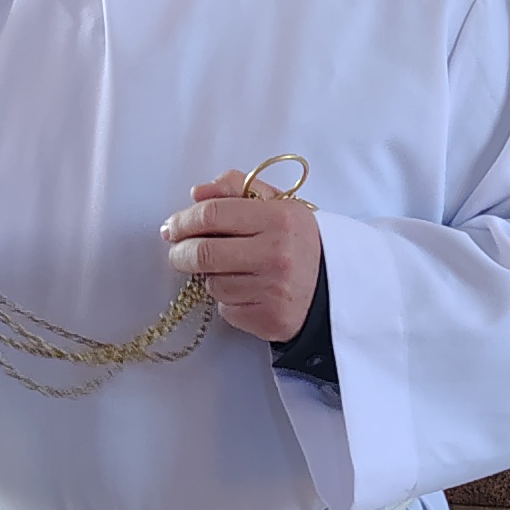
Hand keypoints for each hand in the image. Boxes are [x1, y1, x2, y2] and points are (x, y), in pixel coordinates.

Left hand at [163, 171, 322, 344]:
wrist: (337, 288)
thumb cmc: (300, 242)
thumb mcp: (278, 205)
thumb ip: (237, 189)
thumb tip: (197, 193)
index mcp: (280, 218)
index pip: (212, 214)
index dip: (184, 220)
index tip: (172, 226)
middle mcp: (277, 254)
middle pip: (203, 253)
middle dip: (180, 252)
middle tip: (178, 251)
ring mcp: (273, 291)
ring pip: (212, 284)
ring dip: (209, 277)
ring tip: (227, 270)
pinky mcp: (269, 320)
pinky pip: (226, 309)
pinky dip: (228, 300)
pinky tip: (245, 290)